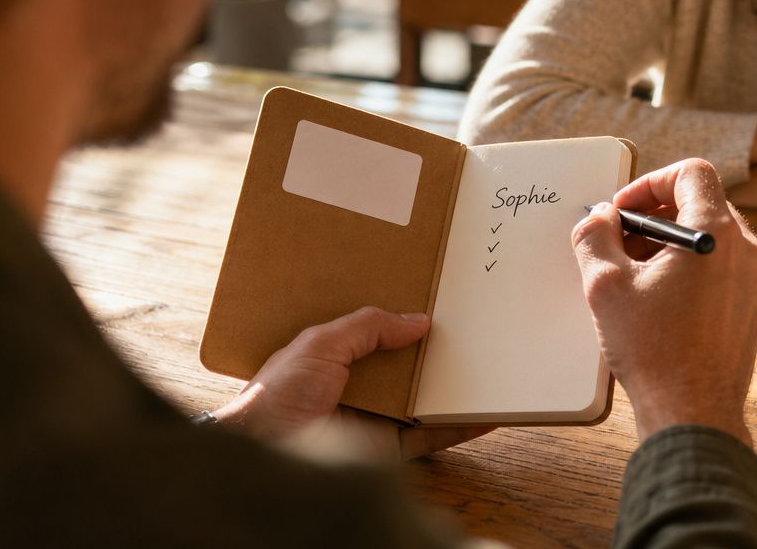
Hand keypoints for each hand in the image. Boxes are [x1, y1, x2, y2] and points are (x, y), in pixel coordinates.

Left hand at [211, 306, 491, 459]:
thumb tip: (418, 321)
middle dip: (439, 353)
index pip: (381, 335)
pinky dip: (459, 428)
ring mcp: (377, 418)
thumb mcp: (322, 343)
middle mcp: (361, 387)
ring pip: (426, 401)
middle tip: (474, 335)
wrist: (266, 449)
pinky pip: (431, 437)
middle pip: (410, 367)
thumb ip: (369, 327)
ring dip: (455, 389)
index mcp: (338, 357)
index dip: (407, 323)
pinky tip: (484, 416)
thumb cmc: (277, 394)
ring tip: (490, 369)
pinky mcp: (389, 449)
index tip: (440, 308)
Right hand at [571, 159, 756, 445]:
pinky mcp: (750, 306)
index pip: (691, 172)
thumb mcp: (605, 285)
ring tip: (633, 274)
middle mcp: (746, 251)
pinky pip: (719, 268)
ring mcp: (753, 280)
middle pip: (700, 203)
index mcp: (716, 234)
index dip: (650, 181)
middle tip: (619, 240)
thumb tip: (598, 218)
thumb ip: (595, 235)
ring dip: (668, 243)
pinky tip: (655, 299)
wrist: (692, 414)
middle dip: (654, 215)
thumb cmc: (655, 353)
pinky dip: (687, 269)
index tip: (624, 208)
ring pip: (710, 237)